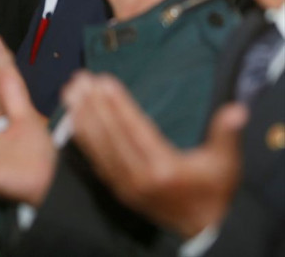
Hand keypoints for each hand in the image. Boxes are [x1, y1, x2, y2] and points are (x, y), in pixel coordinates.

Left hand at [64, 71, 246, 237]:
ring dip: (82, 116)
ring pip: (98, 146)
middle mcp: (139, 177)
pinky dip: (82, 137)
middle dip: (93, 104)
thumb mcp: (226, 163)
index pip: (135, 130)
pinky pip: (94, 159)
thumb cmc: (213, 190)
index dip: (118, 105)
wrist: (202, 228)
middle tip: (80, 78)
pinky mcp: (115, 188)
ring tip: (70, 91)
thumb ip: (226, 134)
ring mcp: (124, 184)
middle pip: (111, 135)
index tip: (104, 81)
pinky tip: (73, 117)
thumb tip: (236, 110)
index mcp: (165, 169)